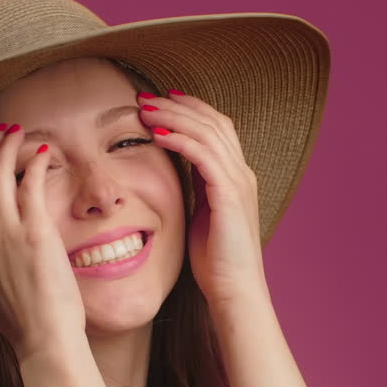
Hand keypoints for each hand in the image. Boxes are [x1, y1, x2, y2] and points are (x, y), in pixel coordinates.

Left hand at [138, 91, 268, 308]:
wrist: (234, 290)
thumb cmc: (216, 262)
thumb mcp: (202, 217)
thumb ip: (196, 191)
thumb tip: (175, 174)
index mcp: (236, 177)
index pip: (216, 128)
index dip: (189, 109)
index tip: (158, 101)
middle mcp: (242, 173)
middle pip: (213, 121)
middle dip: (177, 105)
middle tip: (145, 97)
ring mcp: (239, 182)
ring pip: (207, 132)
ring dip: (174, 116)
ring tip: (145, 110)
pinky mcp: (229, 195)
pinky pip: (204, 156)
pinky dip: (181, 140)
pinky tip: (158, 135)